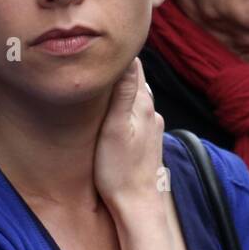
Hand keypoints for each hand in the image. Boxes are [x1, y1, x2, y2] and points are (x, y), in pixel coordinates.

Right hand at [92, 59, 165, 212]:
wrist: (138, 205)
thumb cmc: (119, 170)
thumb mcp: (115, 128)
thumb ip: (122, 94)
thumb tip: (126, 59)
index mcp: (144, 105)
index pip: (134, 66)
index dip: (117, 54)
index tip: (98, 44)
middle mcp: (152, 112)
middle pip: (136, 79)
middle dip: (118, 68)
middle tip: (96, 57)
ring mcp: (152, 126)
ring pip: (136, 96)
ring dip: (122, 87)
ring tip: (102, 80)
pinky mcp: (148, 140)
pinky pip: (136, 113)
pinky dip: (125, 105)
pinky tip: (113, 110)